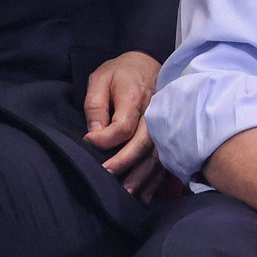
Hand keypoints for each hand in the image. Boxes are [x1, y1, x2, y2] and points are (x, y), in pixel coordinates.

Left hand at [84, 50, 165, 200]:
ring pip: (157, 154)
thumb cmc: (119, 73)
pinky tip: (145, 194)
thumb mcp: (99, 79)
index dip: (105, 139)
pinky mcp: (168, 132)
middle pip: (143, 143)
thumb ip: (95, 107)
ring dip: (142, 177)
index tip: (89, 143)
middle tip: (106, 178)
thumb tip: (94, 136)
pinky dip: (156, 178)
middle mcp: (153, 111)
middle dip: (125, 163)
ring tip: (127, 194)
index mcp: (134, 96)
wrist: (145, 62)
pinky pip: (165, 158)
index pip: (123, 125)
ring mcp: (164, 123)